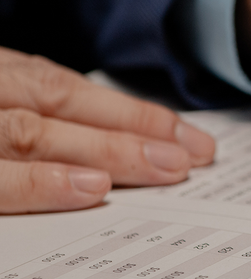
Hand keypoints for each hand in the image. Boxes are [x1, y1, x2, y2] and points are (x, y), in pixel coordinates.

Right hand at [0, 48, 214, 213]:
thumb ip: (30, 106)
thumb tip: (112, 140)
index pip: (66, 90)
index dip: (129, 112)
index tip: (184, 135)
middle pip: (62, 107)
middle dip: (134, 132)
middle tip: (193, 157)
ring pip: (35, 134)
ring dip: (106, 151)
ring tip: (165, 169)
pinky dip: (41, 182)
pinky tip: (92, 188)